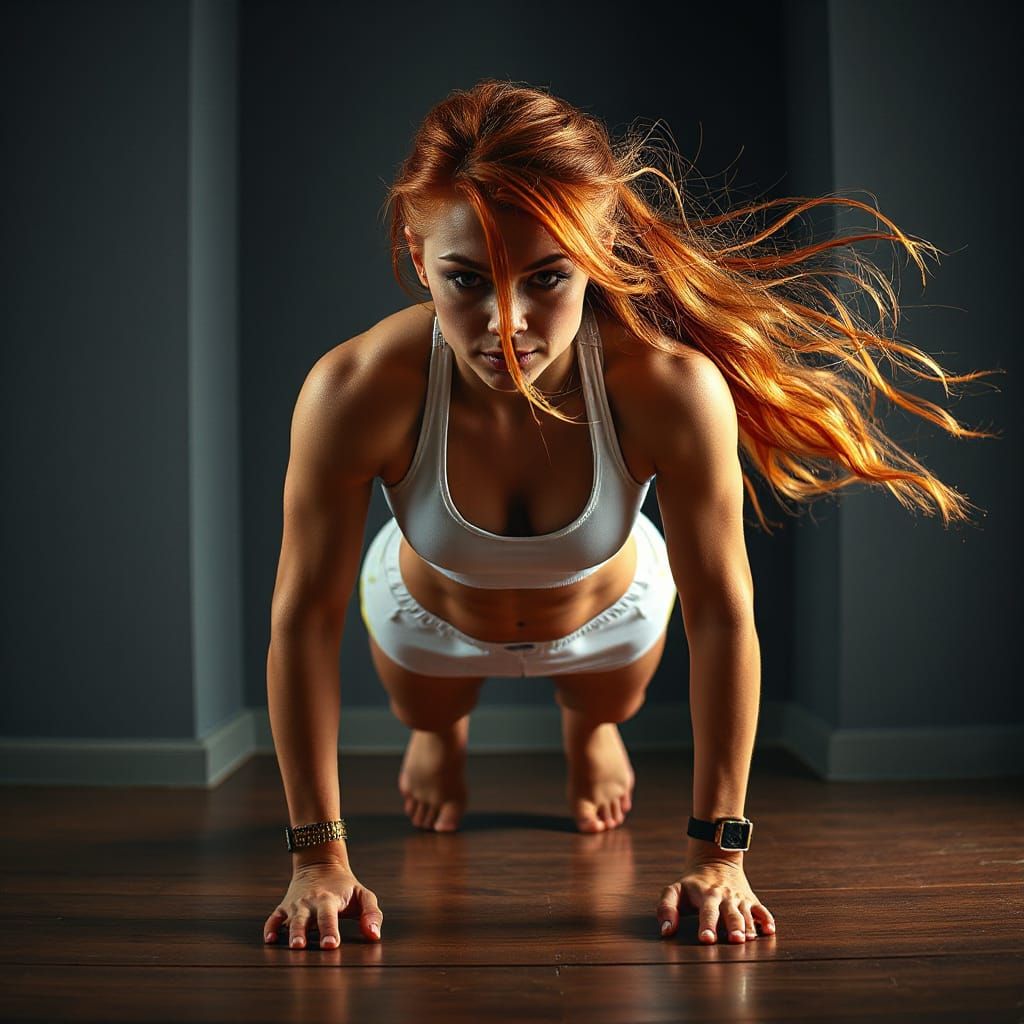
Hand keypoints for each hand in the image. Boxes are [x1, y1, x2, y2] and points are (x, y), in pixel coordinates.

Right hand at [263, 860, 383, 947]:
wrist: (320, 864)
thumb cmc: (345, 886)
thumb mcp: (363, 895)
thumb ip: (372, 914)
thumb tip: (374, 936)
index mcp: (329, 900)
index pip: (329, 916)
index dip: (329, 930)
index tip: (331, 945)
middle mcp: (310, 902)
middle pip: (305, 919)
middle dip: (303, 933)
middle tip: (302, 948)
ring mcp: (295, 906)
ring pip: (290, 920)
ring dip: (289, 933)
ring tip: (292, 946)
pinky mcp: (284, 908)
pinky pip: (273, 919)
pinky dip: (270, 929)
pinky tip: (270, 940)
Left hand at [655, 855, 775, 942]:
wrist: (715, 858)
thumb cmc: (692, 882)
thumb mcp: (675, 891)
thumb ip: (666, 908)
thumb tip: (666, 931)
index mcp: (706, 896)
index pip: (707, 912)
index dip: (707, 926)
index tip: (706, 939)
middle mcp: (725, 898)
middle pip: (731, 914)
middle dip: (733, 927)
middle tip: (734, 940)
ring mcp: (740, 899)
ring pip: (747, 914)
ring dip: (750, 927)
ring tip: (750, 938)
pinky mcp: (751, 901)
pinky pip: (763, 910)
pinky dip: (767, 920)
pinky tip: (770, 930)